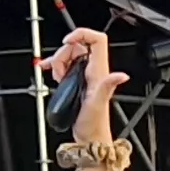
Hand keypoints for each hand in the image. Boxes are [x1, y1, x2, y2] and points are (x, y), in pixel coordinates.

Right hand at [39, 27, 123, 153]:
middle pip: (78, 46)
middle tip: (60, 70)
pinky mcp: (76, 80)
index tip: (67, 41)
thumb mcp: (98, 102)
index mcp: (99, 71)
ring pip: (69, 55)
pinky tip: (47, 68)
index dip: (82, 34)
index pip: (97, 39)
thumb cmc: (94, 123)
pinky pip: (64, 65)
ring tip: (57, 77)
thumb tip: (122, 75)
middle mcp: (93, 70)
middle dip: (63, 53)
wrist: (89, 136)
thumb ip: (108, 86)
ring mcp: (85, 75)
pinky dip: (54, 64)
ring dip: (57, 61)